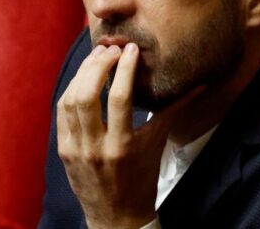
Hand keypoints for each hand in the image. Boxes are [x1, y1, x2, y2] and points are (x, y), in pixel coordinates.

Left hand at [56, 43, 193, 228]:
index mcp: (123, 146)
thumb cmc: (142, 177)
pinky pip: (62, 111)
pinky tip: (83, 77)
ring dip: (82, 73)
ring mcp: (76, 148)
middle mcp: (96, 147)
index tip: (131, 48)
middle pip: (87, 95)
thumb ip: (173, 111)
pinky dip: (71, 89)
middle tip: (110, 49)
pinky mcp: (63, 149)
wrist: (116, 216)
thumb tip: (198, 85)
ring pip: (70, 100)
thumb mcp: (158, 144)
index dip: (125, 68)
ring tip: (97, 58)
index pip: (121, 98)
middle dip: (98, 66)